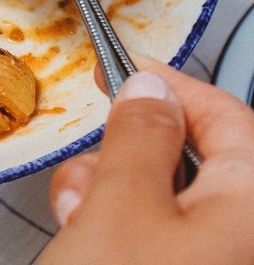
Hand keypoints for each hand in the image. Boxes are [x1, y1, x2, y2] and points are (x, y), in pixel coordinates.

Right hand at [38, 61, 253, 263]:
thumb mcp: (122, 205)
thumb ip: (139, 134)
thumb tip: (150, 90)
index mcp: (252, 205)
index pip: (223, 114)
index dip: (169, 85)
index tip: (125, 69)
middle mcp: (245, 235)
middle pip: (188, 159)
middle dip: (125, 156)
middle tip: (90, 167)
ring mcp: (219, 258)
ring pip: (165, 199)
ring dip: (111, 195)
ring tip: (78, 219)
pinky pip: (160, 236)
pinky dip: (119, 229)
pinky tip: (86, 241)